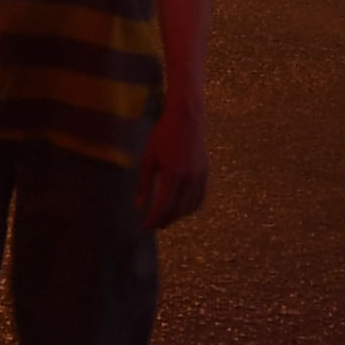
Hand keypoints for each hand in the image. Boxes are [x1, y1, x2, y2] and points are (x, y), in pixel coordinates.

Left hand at [142, 99, 209, 228]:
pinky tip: (179, 208)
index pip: (163, 208)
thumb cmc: (163, 135)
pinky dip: (189, 208)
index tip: (142, 226)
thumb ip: (144, 184)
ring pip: (189, 208)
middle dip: (163, 221)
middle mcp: (189, 179)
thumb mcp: (148, 158)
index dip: (152, 221)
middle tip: (151, 224)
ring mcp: (199, 177)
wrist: (186, 117)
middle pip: (177, 212)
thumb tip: (139, 207)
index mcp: (173, 175)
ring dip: (176, 216)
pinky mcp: (205, 174)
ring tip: (163, 217)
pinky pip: (199, 199)